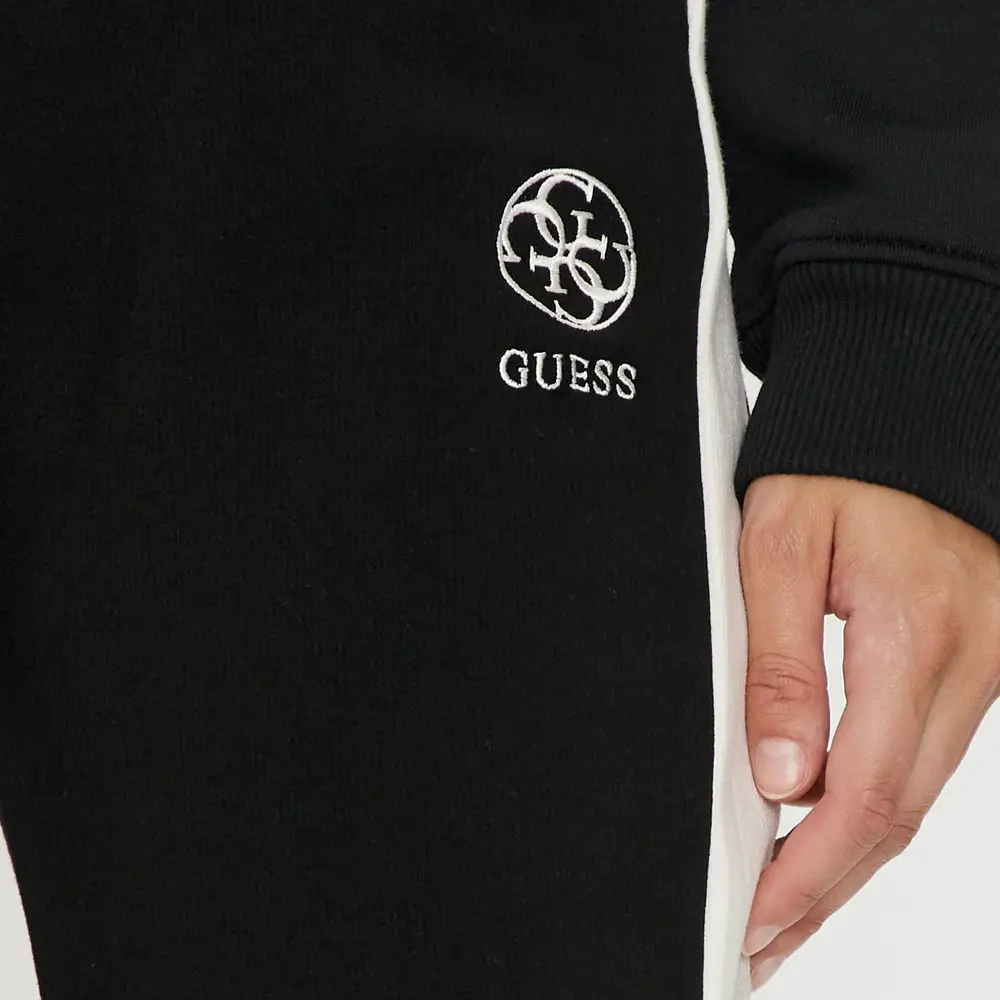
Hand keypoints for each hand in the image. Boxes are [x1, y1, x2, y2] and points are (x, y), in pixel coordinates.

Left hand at [738, 474, 999, 989]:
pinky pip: (928, 757)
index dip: (809, 873)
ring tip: (786, 903)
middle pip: (899, 813)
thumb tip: (781, 775)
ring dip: (852, 857)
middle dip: (827, 890)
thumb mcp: (778, 546)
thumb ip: (779, 661)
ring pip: (917, 793)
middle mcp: (967, 663)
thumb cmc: (837, 466)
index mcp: (912, 632)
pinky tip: (835, 830)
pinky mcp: (977, 662)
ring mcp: (983, 666)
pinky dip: (879, 807)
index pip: (864, 791)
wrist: (903, 417)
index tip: (757, 921)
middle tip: (763, 939)